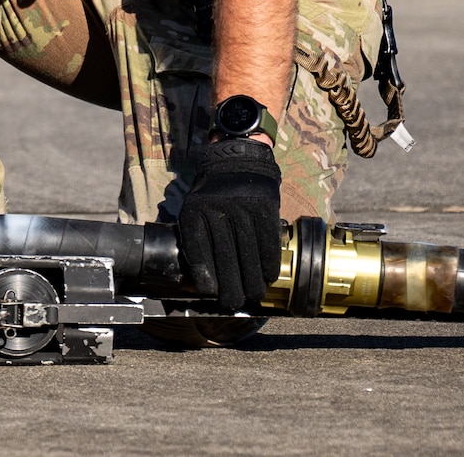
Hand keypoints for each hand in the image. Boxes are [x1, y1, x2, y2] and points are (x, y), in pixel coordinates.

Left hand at [176, 136, 284, 312]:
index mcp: (195, 210)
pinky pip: (267, 239)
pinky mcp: (264, 207)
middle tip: (232, 303)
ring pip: (248, 250)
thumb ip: (198, 234)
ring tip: (252, 295)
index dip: (203, 273)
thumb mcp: (196, 206)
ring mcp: (242, 207)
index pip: (197, 247)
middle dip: (229, 284)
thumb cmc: (213, 192)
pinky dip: (268, 260)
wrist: (237, 159)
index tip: (209, 292)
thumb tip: (202, 273)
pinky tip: (268, 276)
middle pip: (224, 254)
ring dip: (252, 278)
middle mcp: (217, 209)